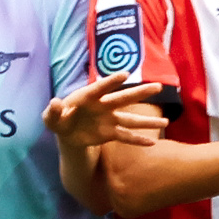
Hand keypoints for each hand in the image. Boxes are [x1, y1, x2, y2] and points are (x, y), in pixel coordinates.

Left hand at [44, 67, 166, 154]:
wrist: (67, 132)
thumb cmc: (58, 120)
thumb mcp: (50, 118)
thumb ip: (52, 111)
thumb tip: (55, 103)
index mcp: (88, 97)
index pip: (101, 88)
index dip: (111, 81)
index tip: (125, 74)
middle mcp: (103, 106)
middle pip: (123, 98)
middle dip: (139, 93)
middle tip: (158, 86)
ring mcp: (109, 119)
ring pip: (131, 119)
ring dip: (147, 121)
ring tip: (167, 122)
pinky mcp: (110, 133)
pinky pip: (126, 137)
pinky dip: (138, 140)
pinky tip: (152, 143)